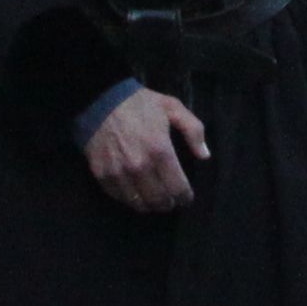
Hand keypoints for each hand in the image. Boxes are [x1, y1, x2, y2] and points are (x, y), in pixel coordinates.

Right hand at [83, 84, 210, 213]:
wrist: (102, 100)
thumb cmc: (140, 104)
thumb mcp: (173, 108)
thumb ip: (193, 130)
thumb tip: (204, 155)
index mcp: (160, 151)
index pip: (177, 188)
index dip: (184, 197)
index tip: (186, 197)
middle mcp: (139, 167)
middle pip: (159, 200)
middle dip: (169, 204)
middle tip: (171, 201)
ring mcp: (119, 173)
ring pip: (139, 204)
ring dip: (150, 205)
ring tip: (155, 200)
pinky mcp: (102, 175)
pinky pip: (120, 198)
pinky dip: (130, 199)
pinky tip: (136, 193)